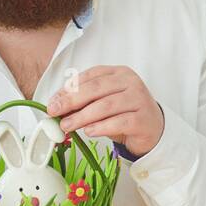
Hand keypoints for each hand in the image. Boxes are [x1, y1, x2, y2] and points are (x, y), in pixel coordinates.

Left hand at [46, 65, 164, 157]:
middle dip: (71, 101)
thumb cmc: (124, 114)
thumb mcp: (103, 103)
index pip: (90, 76)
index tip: (53, 102)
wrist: (153, 130)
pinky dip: (100, 127)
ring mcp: (139, 99)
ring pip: (105, 106)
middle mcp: (130, 82)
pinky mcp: (143, 119)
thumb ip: (84, 102)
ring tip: (67, 126)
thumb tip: (57, 106)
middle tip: (55, 112)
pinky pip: (118, 122)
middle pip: (96, 89)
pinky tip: (89, 132)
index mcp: (119, 73)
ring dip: (82, 117)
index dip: (69, 89)